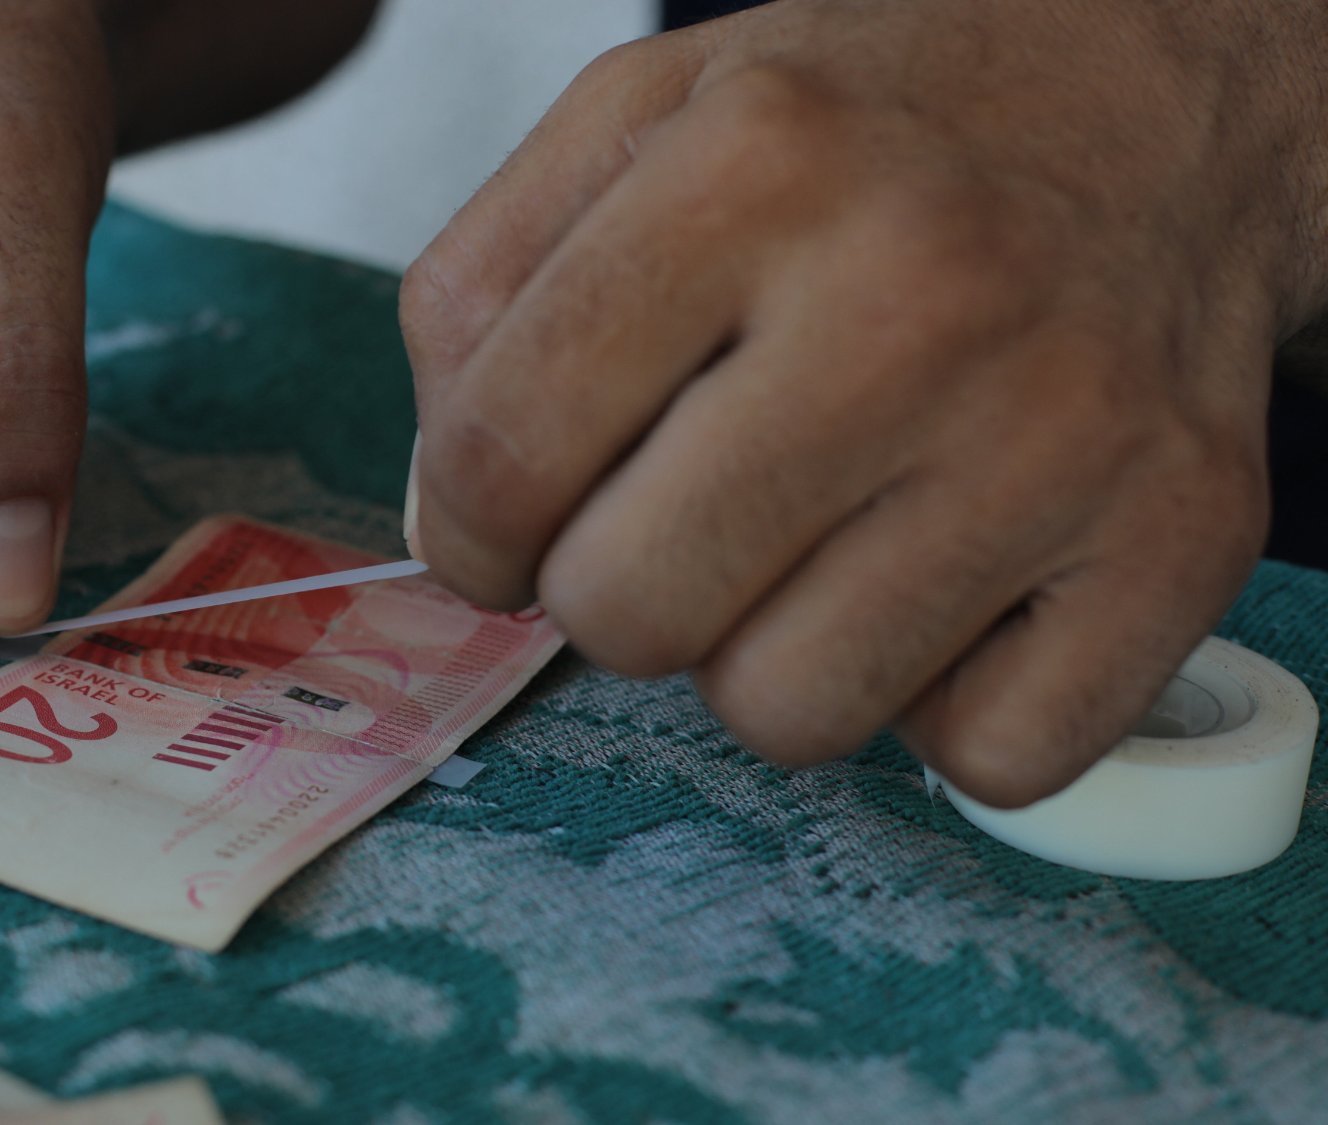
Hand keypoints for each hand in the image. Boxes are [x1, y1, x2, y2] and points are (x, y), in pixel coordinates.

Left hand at [400, 0, 1327, 804]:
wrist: (1159, 102)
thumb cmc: (874, 133)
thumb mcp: (641, 120)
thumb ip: (484, 300)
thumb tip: (449, 522)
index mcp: (755, 165)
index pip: (502, 455)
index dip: (468, 531)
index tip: (506, 524)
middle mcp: (921, 296)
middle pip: (630, 611)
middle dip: (617, 588)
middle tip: (683, 510)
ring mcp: (1066, 431)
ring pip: (792, 712)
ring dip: (769, 651)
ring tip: (823, 533)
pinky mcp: (1185, 541)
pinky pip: (983, 757)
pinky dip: (945, 702)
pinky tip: (955, 577)